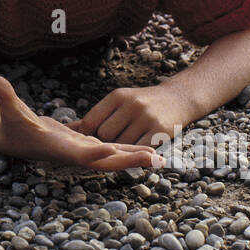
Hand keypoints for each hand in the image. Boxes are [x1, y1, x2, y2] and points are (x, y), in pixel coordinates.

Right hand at [0, 74, 162, 171]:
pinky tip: (147, 150)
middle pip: (105, 160)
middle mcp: (74, 153)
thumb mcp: (8, 109)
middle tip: (156, 160)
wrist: (12, 140)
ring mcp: (82, 150)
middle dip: (129, 160)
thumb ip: (3, 95)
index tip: (114, 151)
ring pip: (113, 157)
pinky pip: (112, 150)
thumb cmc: (10, 124)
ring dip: (135, 158)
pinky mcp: (86, 145)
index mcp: (58, 146)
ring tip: (162, 159)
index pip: (79, 151)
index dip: (95, 152)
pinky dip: (128, 151)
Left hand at [71, 84, 195, 148]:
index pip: (91, 120)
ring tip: (124, 147)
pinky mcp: (160, 131)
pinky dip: (135, 153)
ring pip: (121, 145)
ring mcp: (146, 118)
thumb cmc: (142, 102)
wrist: (178, 98)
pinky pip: (139, 150)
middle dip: (104, 142)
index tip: (87, 140)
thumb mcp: (121, 100)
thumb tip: (71, 129)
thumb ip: (100, 114)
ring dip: (120, 150)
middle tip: (108, 145)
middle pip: (105, 135)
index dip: (86, 134)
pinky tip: (135, 151)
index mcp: (118, 96)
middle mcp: (131, 105)